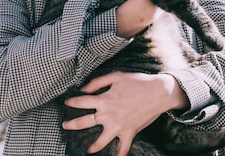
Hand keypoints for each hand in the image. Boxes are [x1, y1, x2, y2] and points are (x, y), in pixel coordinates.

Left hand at [62, 72, 188, 155]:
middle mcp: (108, 115)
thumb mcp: (116, 76)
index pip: (81, 102)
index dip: (71, 101)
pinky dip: (119, 155)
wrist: (158, 92)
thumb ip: (98, 82)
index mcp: (104, 100)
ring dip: (92, 147)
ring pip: (100, 141)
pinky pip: (123, 149)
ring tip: (88, 150)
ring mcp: (118, 126)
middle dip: (72, 124)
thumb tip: (83, 89)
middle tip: (65, 125)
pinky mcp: (129, 133)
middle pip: (84, 122)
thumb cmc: (138, 82)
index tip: (67, 102)